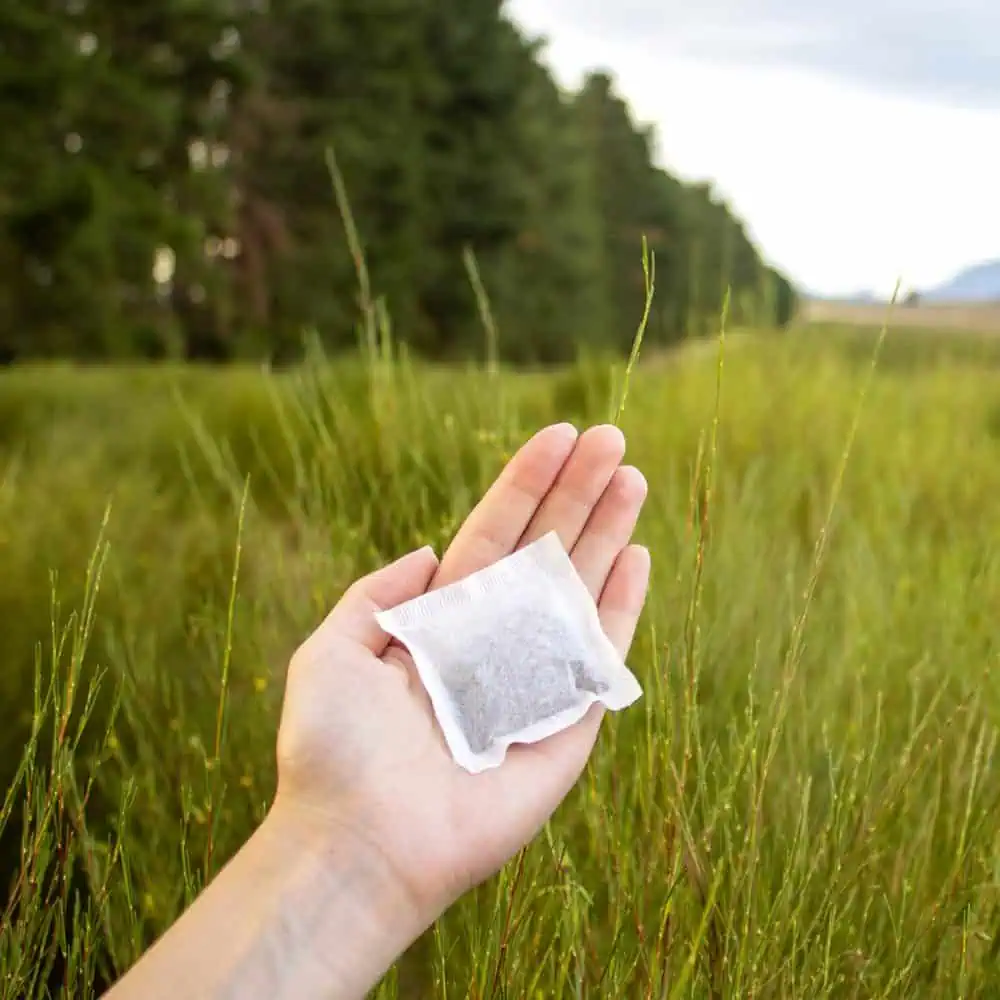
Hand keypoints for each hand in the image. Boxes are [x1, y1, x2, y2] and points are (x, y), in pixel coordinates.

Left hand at [273, 423, 649, 926]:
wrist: (357, 844)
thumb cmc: (333, 751)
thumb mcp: (332, 649)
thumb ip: (379, 594)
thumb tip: (430, 550)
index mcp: (443, 621)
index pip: (495, 534)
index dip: (527, 483)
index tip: (560, 433)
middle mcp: (493, 643)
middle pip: (546, 551)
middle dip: (578, 494)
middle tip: (614, 437)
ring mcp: (533, 681)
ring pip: (580, 591)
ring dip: (608, 533)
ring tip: (634, 476)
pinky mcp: (564, 726)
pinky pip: (600, 658)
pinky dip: (623, 608)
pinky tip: (638, 556)